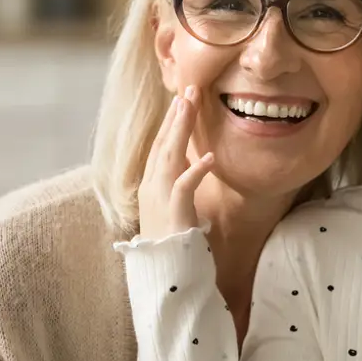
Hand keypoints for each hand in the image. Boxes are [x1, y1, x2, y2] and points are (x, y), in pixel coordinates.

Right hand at [138, 85, 213, 238]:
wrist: (165, 271)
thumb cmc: (174, 240)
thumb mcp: (177, 205)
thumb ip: (181, 182)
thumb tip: (193, 162)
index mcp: (152, 183)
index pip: (161, 146)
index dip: (171, 122)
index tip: (182, 99)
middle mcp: (152, 186)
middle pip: (164, 143)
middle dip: (176, 115)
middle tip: (189, 89)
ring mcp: (160, 197)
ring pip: (170, 156)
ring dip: (181, 130)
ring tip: (192, 106)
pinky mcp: (174, 211)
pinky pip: (185, 186)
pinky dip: (196, 170)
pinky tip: (209, 157)